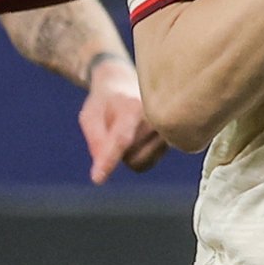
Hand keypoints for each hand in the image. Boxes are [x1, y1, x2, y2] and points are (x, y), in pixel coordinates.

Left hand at [79, 58, 166, 183]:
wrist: (127, 85)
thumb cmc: (104, 102)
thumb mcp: (90, 116)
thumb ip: (95, 141)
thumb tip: (101, 173)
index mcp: (133, 107)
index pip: (121, 140)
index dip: (108, 160)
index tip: (97, 179)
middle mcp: (156, 117)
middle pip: (130, 156)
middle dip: (116, 151)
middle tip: (114, 127)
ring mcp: (168, 128)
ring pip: (140, 162)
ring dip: (128, 154)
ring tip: (127, 130)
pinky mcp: (173, 139)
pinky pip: (148, 163)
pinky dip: (138, 156)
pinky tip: (138, 137)